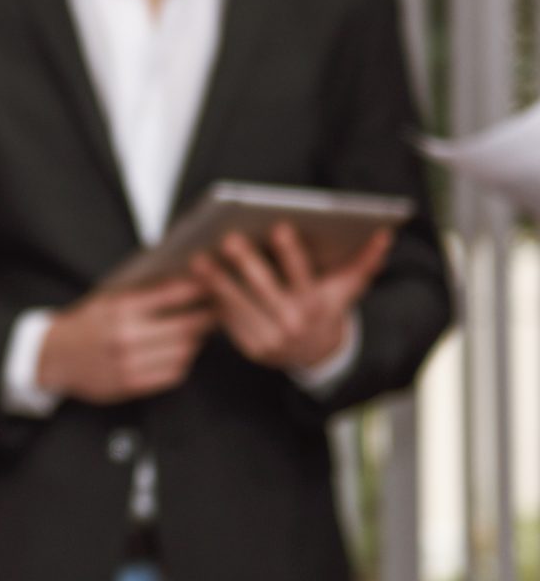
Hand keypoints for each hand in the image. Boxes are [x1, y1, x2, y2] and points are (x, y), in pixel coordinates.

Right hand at [34, 277, 215, 403]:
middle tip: (219, 310)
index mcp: (119, 309)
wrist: (53, 357)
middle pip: (186, 326)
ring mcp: (129, 363)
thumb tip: (189, 282)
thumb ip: (145, 294)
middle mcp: (126, 336)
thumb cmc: (86, 325)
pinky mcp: (132, 385)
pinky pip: (174, 373)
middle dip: (207, 317)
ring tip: (197, 332)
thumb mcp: (109, 300)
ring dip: (195, 341)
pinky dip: (182, 362)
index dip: (200, 289)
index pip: (173, 295)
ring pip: (184, 351)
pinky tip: (178, 353)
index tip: (214, 284)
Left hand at [192, 225, 390, 373]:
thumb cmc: (328, 308)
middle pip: (265, 289)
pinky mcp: (249, 347)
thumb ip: (365, 261)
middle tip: (228, 238)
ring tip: (198, 259)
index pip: (303, 273)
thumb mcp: (348, 288)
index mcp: (317, 304)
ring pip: (239, 306)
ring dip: (217, 282)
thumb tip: (386, 234)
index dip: (291, 251)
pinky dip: (211, 300)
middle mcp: (293, 323)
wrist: (318, 355)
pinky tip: (195, 281)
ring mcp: (270, 338)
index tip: (279, 226)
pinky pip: (227, 321)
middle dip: (247, 264)